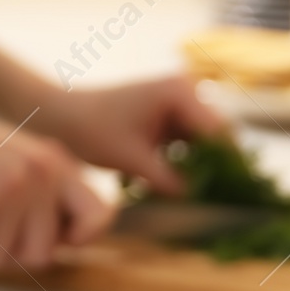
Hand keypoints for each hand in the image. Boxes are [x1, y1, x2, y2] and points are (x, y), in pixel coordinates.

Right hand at [0, 93, 109, 273]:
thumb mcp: (11, 160)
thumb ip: (42, 196)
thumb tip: (69, 246)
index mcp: (57, 162)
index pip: (100, 216)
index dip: (80, 239)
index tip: (57, 241)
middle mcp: (44, 173)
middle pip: (43, 255)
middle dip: (4, 250)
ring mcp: (15, 187)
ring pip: (2, 261)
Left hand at [34, 76, 226, 195]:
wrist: (61, 116)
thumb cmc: (92, 131)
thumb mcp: (134, 161)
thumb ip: (170, 181)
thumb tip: (198, 199)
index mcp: (180, 94)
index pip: (220, 133)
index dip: (227, 165)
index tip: (228, 193)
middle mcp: (185, 91)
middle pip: (217, 136)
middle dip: (215, 166)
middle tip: (213, 197)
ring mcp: (178, 102)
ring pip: (206, 141)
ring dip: (202, 166)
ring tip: (197, 192)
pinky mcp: (170, 114)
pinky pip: (191, 141)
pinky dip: (187, 161)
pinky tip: (180, 182)